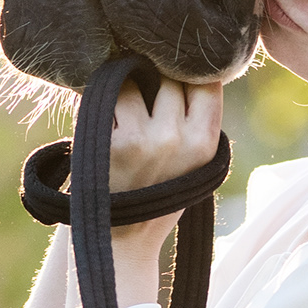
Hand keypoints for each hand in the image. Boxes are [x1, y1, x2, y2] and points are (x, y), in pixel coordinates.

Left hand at [59, 79, 223, 307]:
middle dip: (155, 78)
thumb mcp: (195, 165)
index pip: (207, 81)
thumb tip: (187, 67)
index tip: (177, 71)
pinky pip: (104, 100)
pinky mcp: (110, 143)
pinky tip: (101, 120)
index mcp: (205, 143)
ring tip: (120, 112)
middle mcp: (177, 139)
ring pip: (133, 83)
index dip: (191, 71)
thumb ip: (195, 122)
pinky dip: (100, 103)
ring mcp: (143, 139)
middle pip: (169, 78)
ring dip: (124, 88)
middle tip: (143, 93)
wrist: (121, 241)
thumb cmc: (158, 197)